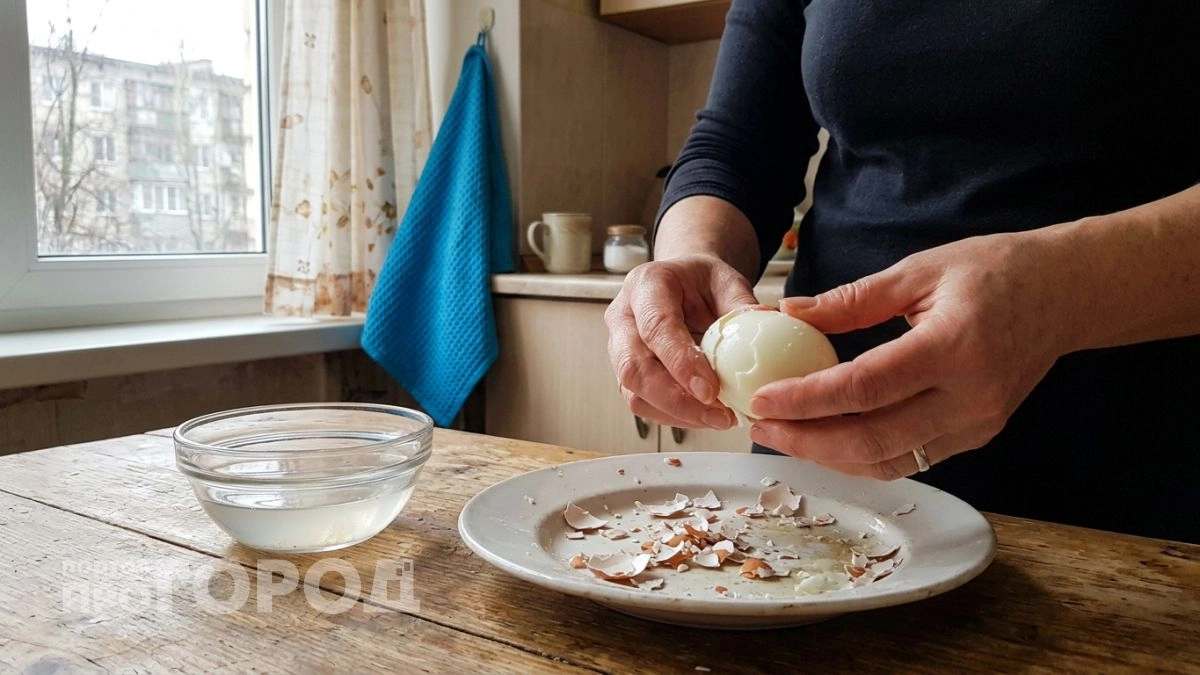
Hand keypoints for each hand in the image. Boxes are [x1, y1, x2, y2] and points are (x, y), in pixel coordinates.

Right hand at [605, 254, 758, 429]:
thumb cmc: (699, 282)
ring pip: (633, 391)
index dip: (680, 361)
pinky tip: (704, 416)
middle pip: (634, 367)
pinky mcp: (627, 372)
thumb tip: (765, 324)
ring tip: (717, 419)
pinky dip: (674, 416)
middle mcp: (624, 316)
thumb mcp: (726, 281)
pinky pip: (642, 403)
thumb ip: (741, 305)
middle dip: (675, 399)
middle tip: (718, 414)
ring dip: (675, 413)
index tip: (710, 389)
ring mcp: (619, 347)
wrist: (682, 285)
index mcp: (647, 285)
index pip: (656, 327)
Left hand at [748, 232, 1072, 478]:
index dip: (807, 399)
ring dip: (828, 455)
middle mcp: (969, 398)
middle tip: (759, 425)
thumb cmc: (994, 271)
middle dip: (806, 440)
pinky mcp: (977, 436)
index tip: (762, 400)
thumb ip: (851, 300)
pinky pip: (909, 458)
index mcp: (954, 347)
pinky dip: (861, 455)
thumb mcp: (919, 271)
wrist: (1065, 294)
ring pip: (888, 461)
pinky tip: (825, 436)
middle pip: (872, 439)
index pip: (865, 387)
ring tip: (782, 434)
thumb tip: (788, 313)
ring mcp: (977, 425)